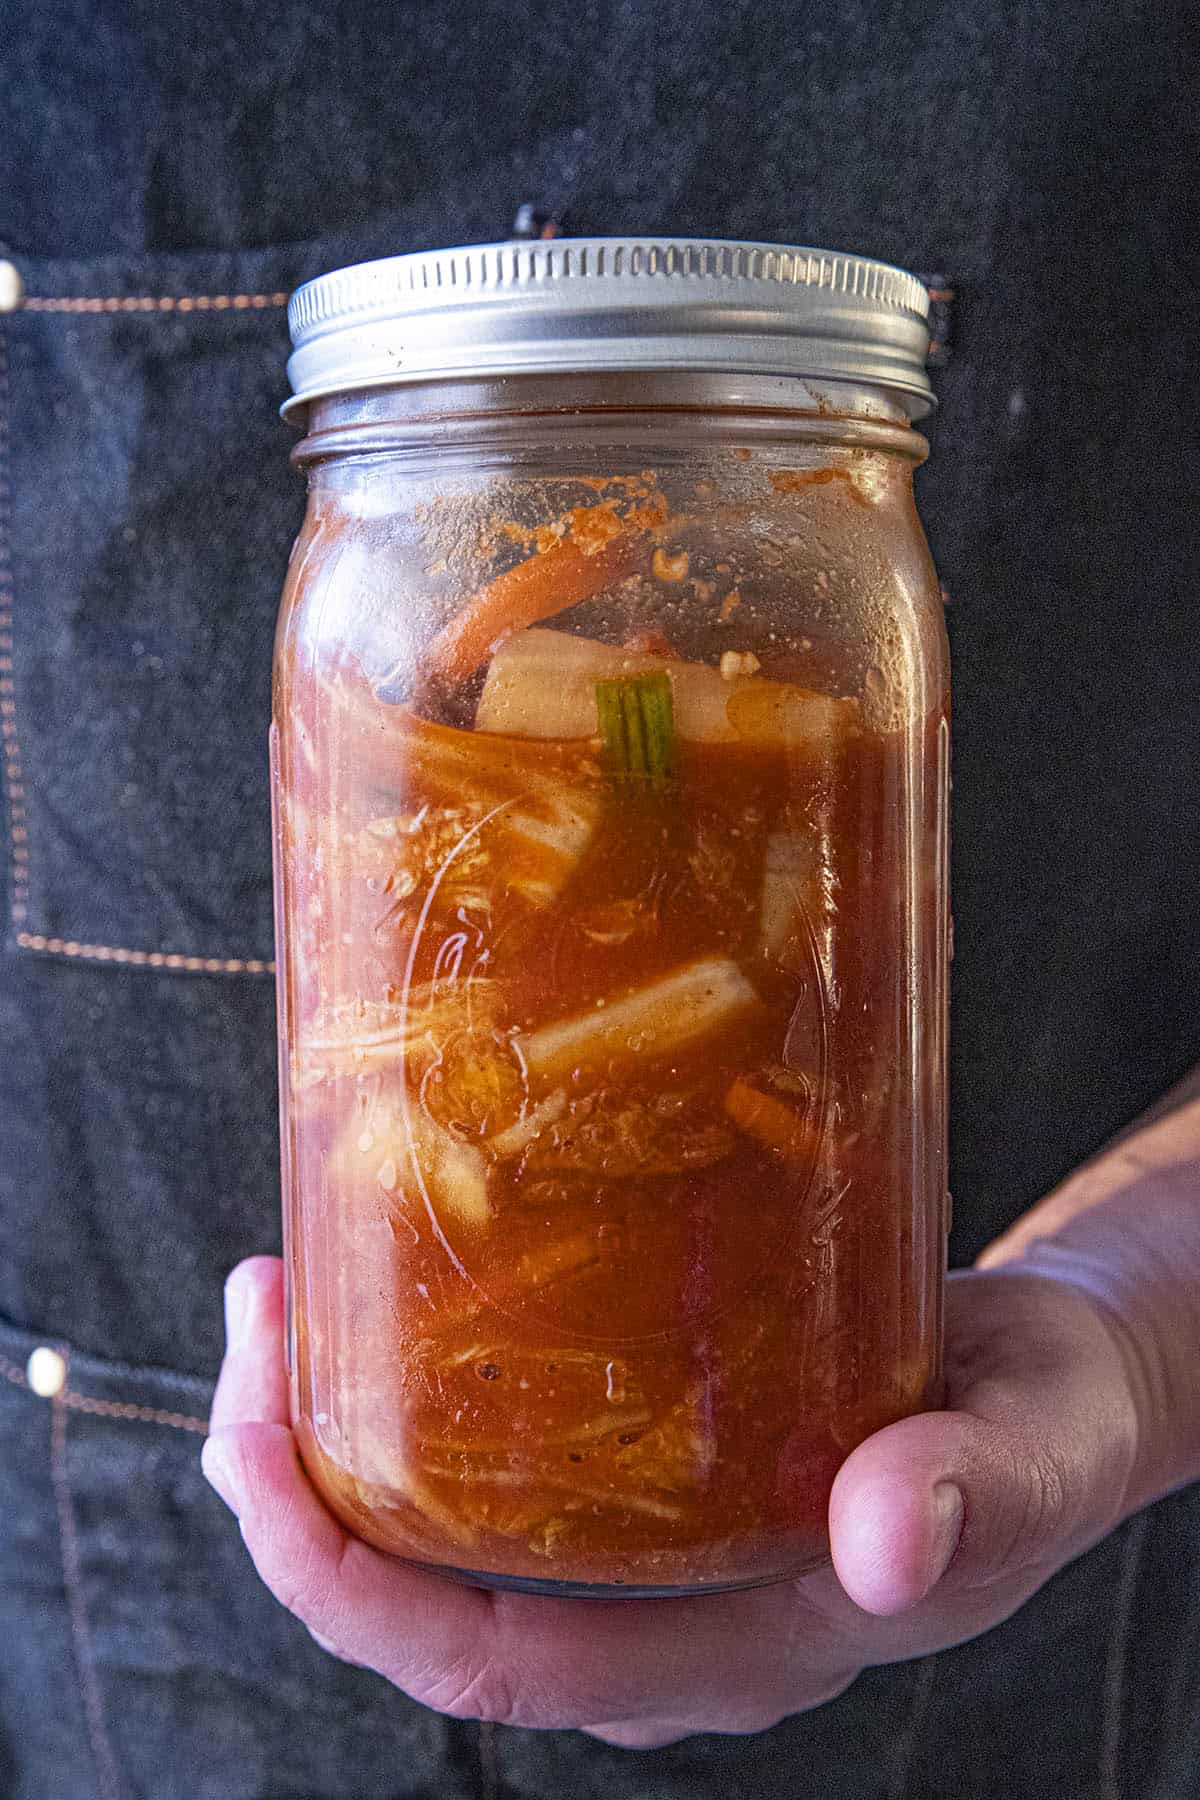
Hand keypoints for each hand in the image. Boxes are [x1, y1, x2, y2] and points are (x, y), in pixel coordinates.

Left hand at [202, 1099, 1199, 1746]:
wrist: (1062, 1377)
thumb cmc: (1049, 1426)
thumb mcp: (1031, 1454)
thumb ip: (965, 1497)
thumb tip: (881, 1540)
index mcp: (729, 1648)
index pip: (488, 1664)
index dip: (346, 1584)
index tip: (262, 1449)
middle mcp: (658, 1613)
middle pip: (419, 1603)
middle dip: (293, 1486)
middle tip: (253, 1316)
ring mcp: (643, 1544)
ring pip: (437, 1529)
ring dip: (326, 1430)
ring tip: (277, 1291)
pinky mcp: (647, 1459)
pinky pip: (489, 1456)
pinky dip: (405, 1387)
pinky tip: (386, 1287)